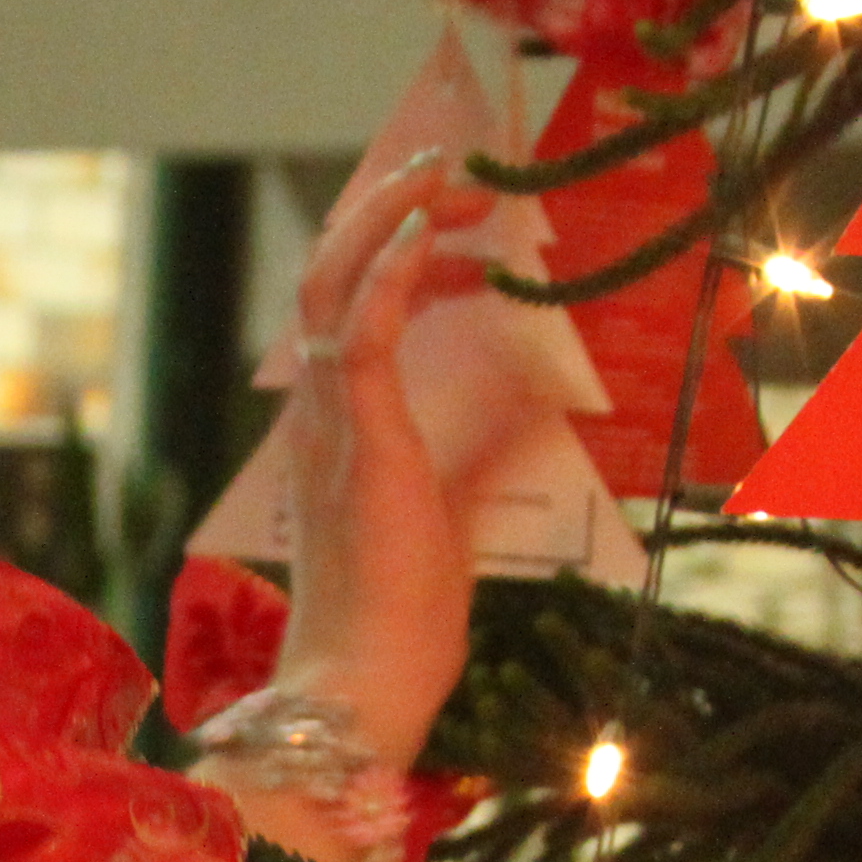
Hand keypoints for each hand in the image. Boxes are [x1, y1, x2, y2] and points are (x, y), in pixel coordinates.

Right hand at [269, 147, 495, 793]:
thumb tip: (541, 397)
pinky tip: (431, 231)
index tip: (464, 237)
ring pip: (330, 287)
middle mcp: (319, 417)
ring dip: (387, 220)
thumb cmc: (403, 624)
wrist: (366, 690)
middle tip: (453, 171)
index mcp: (338, 431)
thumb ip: (488, 450)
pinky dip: (392, 273)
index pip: (351, 311)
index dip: (402, 256)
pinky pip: (360, 336)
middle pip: (326, 277)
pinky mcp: (361, 445)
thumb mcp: (460, 513)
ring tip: (443, 177)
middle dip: (387, 210)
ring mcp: (332, 428)